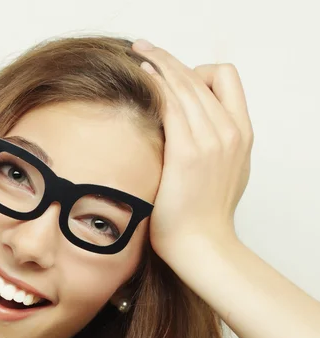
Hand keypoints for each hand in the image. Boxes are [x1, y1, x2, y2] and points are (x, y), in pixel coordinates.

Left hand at [131, 40, 253, 259]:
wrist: (202, 245)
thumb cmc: (206, 215)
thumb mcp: (227, 172)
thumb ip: (218, 144)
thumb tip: (197, 129)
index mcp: (242, 133)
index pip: (225, 77)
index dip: (197, 70)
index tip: (172, 77)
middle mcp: (230, 131)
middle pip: (200, 75)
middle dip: (169, 59)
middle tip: (144, 49)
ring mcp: (211, 140)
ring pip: (185, 83)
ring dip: (159, 63)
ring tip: (138, 55)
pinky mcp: (187, 153)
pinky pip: (171, 104)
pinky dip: (155, 85)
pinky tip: (140, 78)